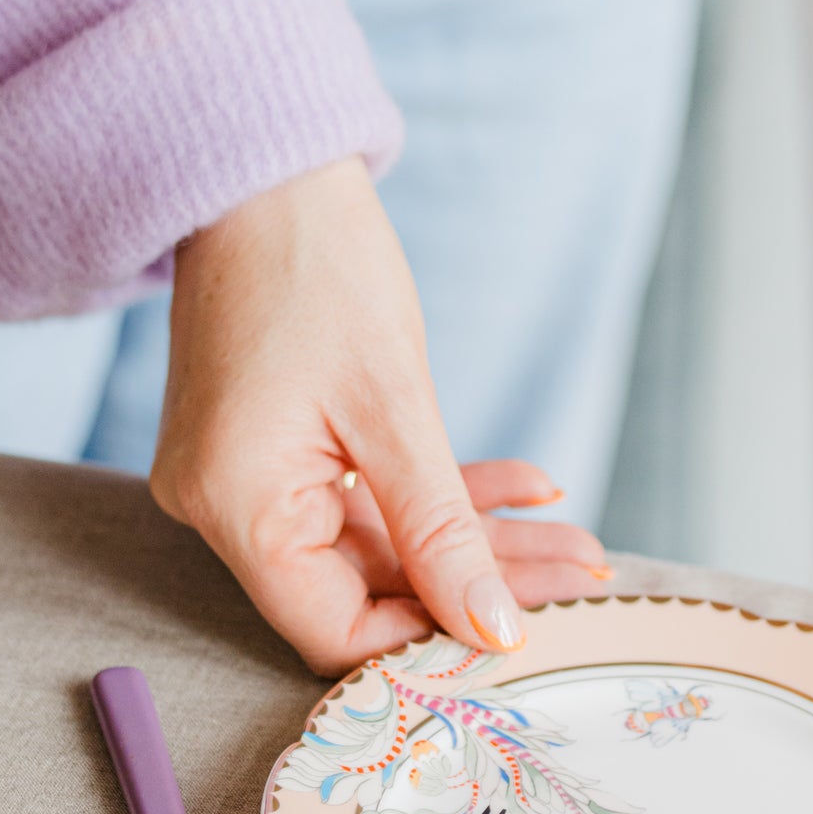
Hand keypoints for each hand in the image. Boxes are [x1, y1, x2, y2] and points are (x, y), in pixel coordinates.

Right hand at [150, 156, 608, 673]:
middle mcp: (229, 508)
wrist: (269, 172)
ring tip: (577, 535)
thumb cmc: (317, 266)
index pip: (335, 628)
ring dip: (477, 538)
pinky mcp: (278, 448)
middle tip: (583, 572)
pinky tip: (528, 485)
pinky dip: (440, 493)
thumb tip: (490, 632)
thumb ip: (441, 530)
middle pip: (369, 585)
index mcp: (238, 508)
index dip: (430, 641)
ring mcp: (252, 477)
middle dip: (483, 581)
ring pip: (382, 541)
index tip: (522, 629)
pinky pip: (367, 496)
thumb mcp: (394, 405)